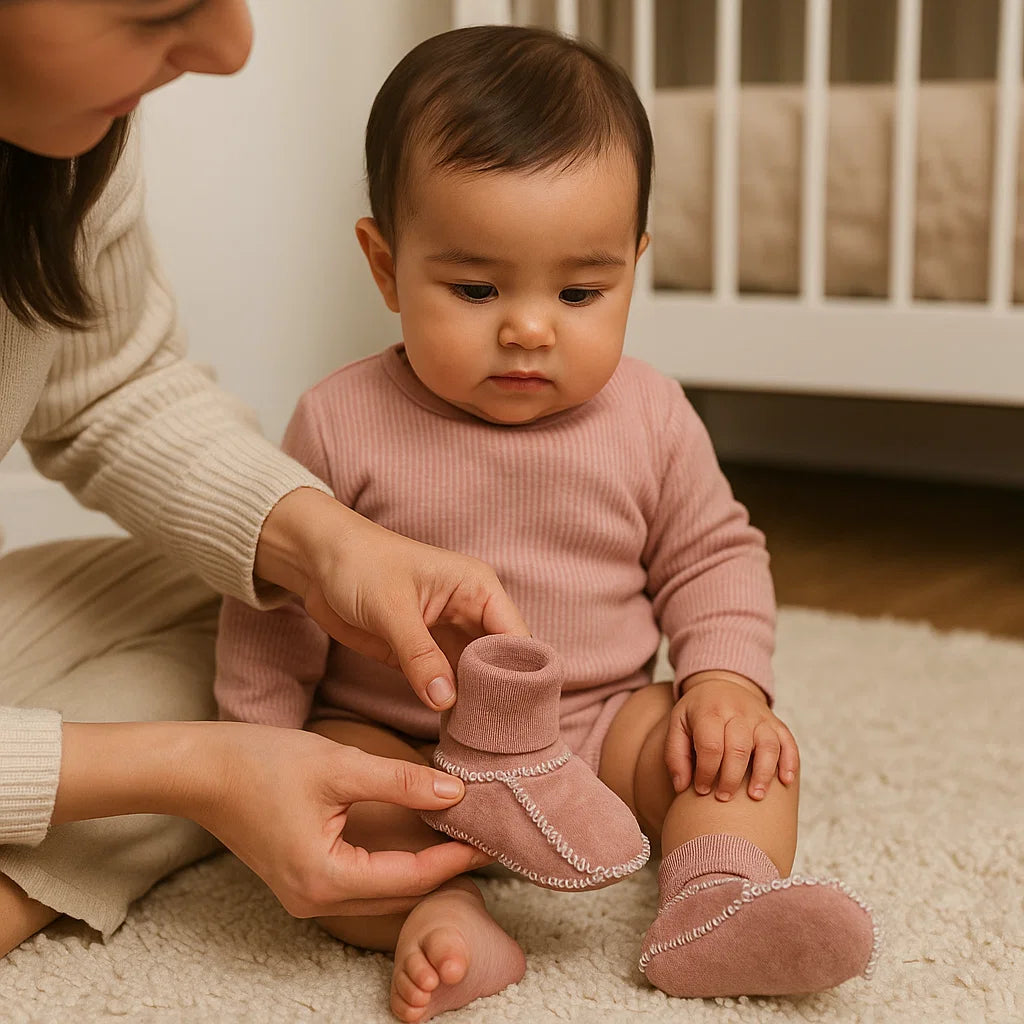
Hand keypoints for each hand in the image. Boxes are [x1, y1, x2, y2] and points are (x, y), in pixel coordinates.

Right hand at [56, 721, 491, 917]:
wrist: (200, 768)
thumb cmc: (261, 763)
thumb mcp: (340, 766)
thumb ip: (400, 783)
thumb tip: (455, 792)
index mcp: (325, 879)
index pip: (410, 878)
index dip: (454, 858)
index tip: (490, 840)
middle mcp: (315, 900)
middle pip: (398, 893)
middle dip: (442, 868)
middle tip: (484, 839)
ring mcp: (304, 894)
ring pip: (380, 891)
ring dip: (419, 868)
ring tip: (458, 837)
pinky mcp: (300, 879)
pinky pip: (360, 881)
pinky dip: (392, 864)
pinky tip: (415, 837)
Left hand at [256, 489, 529, 710]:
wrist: (317, 562)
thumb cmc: (360, 564)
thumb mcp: (392, 608)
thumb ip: (420, 655)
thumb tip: (446, 701)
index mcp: (478, 589)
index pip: (515, 636)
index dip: (521, 673)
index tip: (519, 712)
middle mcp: (470, 613)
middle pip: (501, 661)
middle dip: (500, 695)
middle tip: (500, 736)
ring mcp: (447, 635)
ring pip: (476, 676)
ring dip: (476, 703)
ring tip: (483, 740)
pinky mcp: (422, 654)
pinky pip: (445, 684)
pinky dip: (450, 704)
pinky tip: (456, 729)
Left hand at [664, 671, 798, 801]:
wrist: (721, 684)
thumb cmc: (697, 713)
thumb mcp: (677, 725)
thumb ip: (675, 755)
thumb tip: (681, 787)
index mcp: (709, 712)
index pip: (710, 745)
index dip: (706, 771)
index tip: (701, 790)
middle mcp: (737, 712)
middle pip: (739, 747)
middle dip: (731, 777)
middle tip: (724, 798)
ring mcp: (759, 717)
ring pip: (768, 744)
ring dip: (764, 772)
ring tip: (755, 796)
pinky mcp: (775, 723)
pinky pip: (788, 741)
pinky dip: (790, 761)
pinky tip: (785, 781)